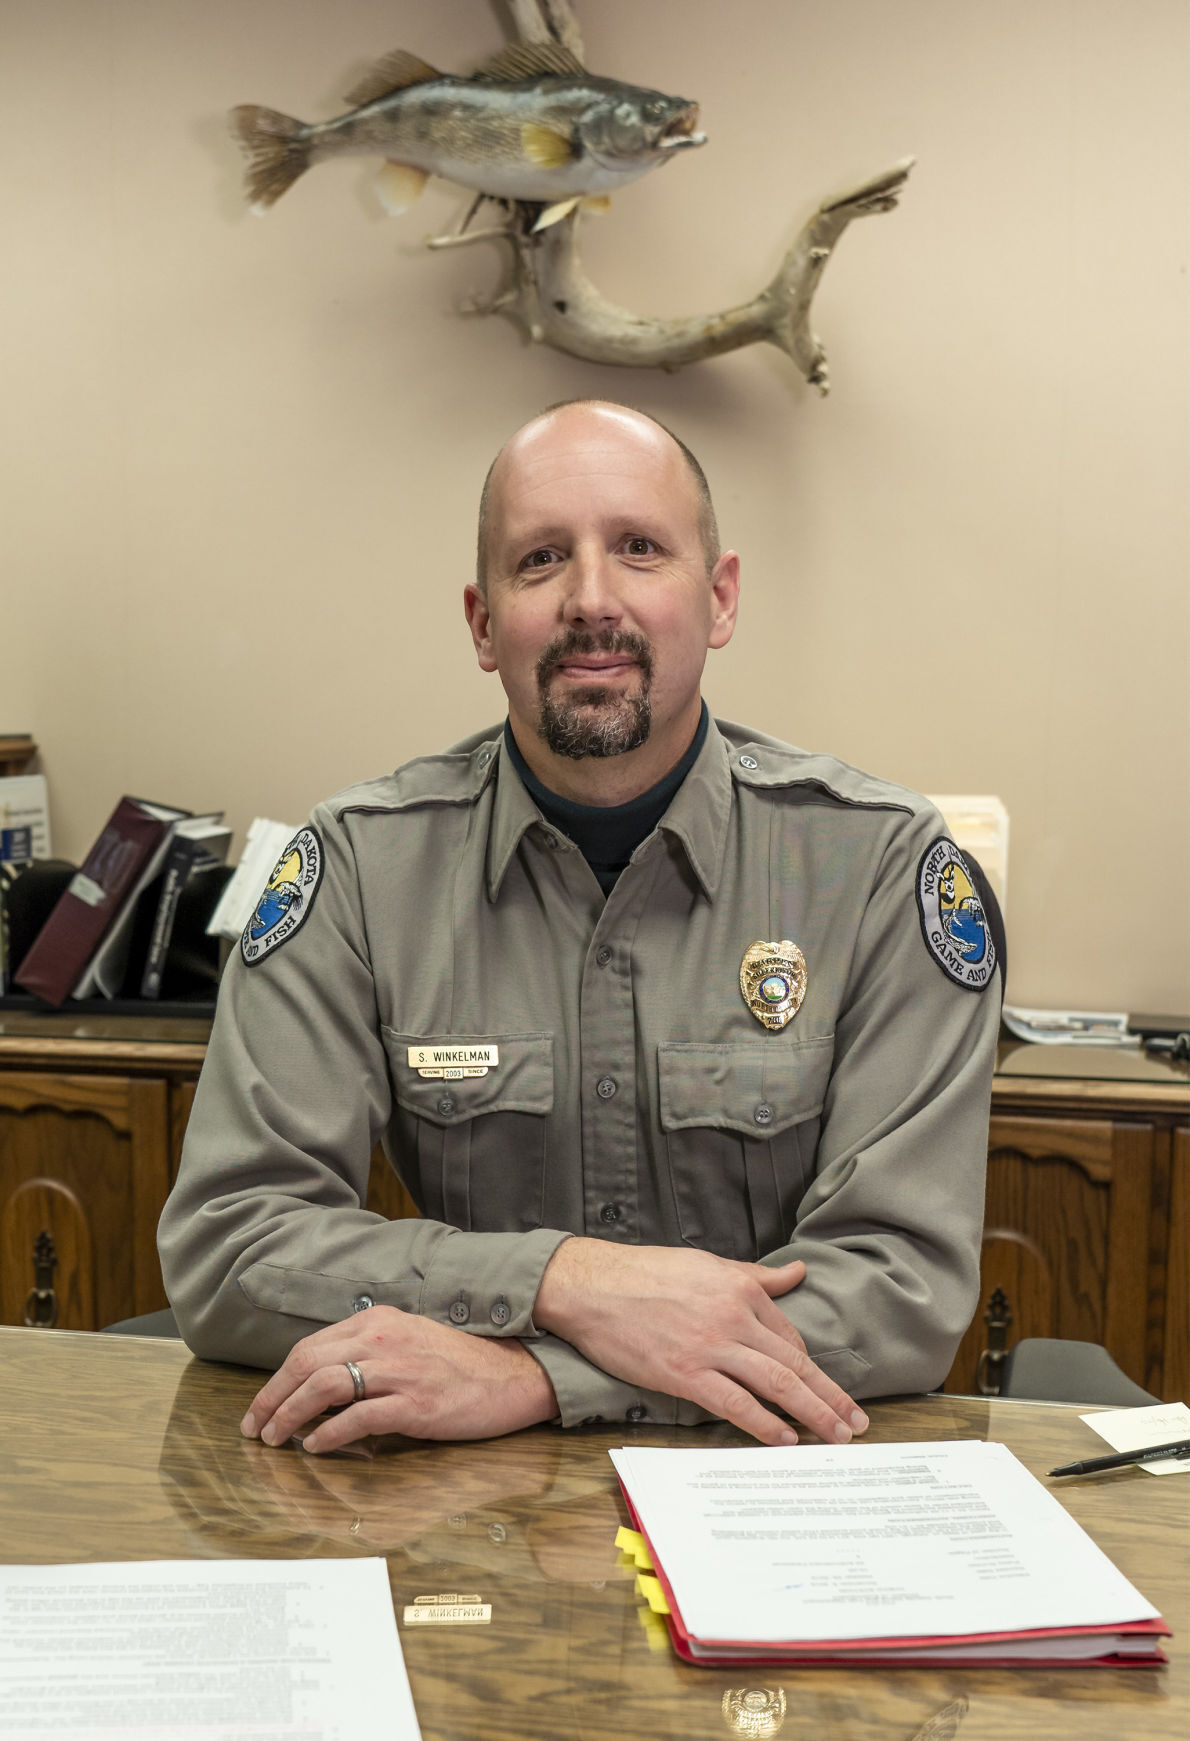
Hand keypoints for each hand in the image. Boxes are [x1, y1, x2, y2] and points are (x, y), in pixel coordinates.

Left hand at [240, 1306, 556, 1453]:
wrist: (515, 1374)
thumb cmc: (462, 1363)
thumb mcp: (411, 1340)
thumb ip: (371, 1351)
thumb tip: (325, 1381)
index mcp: (379, 1321)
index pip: (311, 1347)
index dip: (279, 1378)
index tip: (262, 1405)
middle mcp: (384, 1339)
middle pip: (308, 1363)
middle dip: (272, 1396)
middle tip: (255, 1427)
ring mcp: (400, 1370)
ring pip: (325, 1386)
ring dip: (290, 1414)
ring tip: (276, 1438)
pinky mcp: (415, 1403)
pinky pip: (358, 1416)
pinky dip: (328, 1433)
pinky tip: (315, 1447)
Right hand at [534, 1240, 868, 1447]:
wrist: (591, 1285)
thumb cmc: (645, 1273)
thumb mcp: (708, 1265)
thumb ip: (756, 1275)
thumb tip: (797, 1272)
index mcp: (740, 1289)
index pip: (788, 1335)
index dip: (809, 1368)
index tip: (824, 1390)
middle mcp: (733, 1316)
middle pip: (794, 1363)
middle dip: (830, 1396)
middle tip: (856, 1423)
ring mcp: (710, 1346)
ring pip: (776, 1384)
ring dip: (813, 1414)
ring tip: (836, 1437)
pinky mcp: (685, 1374)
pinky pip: (735, 1404)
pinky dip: (765, 1424)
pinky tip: (785, 1439)